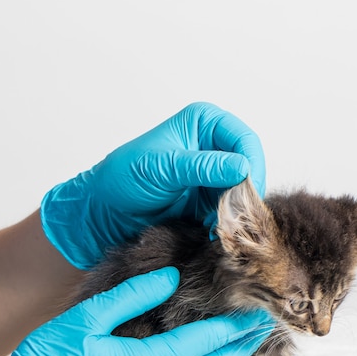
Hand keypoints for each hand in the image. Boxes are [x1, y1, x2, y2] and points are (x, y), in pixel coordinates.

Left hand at [41, 102, 264, 268]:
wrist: (105, 212)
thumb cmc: (123, 179)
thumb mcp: (162, 168)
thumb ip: (201, 166)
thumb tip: (242, 167)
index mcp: (203, 123)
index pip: (244, 139)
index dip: (251, 164)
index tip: (246, 191)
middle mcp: (212, 145)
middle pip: (250, 167)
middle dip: (245, 193)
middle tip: (233, 216)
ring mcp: (212, 175)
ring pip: (243, 192)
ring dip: (236, 212)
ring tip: (219, 227)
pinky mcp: (208, 201)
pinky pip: (230, 211)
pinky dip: (226, 223)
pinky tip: (212, 232)